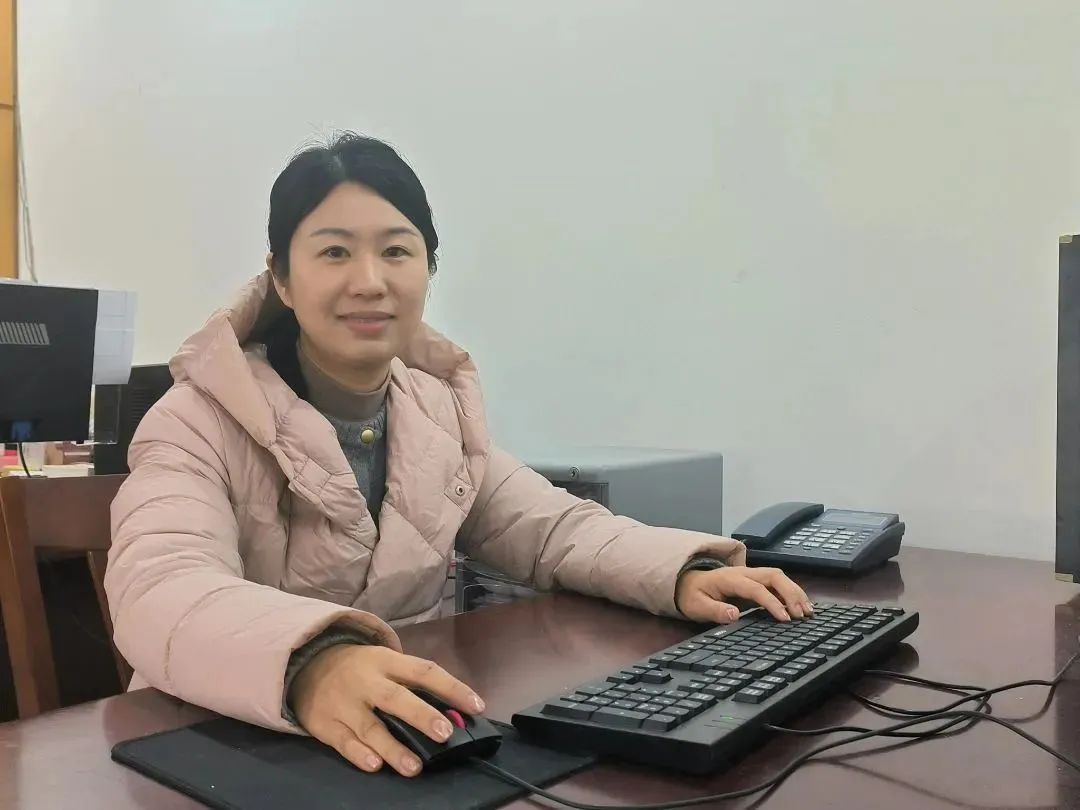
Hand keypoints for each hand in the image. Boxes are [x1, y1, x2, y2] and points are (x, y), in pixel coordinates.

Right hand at [288, 644, 484, 777]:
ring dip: (393, 748)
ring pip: (370, 727)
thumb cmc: (360, 668)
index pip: (424, 671)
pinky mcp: (325, 725)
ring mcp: (344, 704)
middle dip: (421, 715)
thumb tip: (454, 713)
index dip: (452, 687)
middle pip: (395, 697)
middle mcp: (366, 682)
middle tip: (445, 733)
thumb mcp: (385, 664)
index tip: (477, 705)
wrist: (306, 664)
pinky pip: (344, 742)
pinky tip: (375, 765)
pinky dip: (359, 754)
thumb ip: (413, 685)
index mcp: (387, 662)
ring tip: (415, 767)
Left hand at [675, 566, 812, 623]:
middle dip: (791, 593)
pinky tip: (801, 606)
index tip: (784, 618)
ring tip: (808, 612)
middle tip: (802, 614)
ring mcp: (751, 575)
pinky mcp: (756, 581)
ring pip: (779, 576)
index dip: (772, 602)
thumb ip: (715, 611)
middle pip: (773, 575)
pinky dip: (792, 592)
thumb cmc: (693, 596)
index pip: (756, 588)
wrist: (688, 583)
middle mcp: (744, 573)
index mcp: (730, 579)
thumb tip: (734, 615)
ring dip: (795, 592)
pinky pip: (778, 582)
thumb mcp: (697, 607)